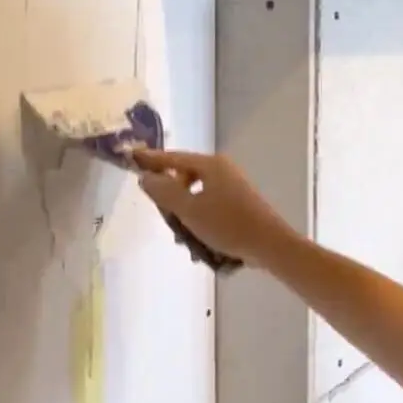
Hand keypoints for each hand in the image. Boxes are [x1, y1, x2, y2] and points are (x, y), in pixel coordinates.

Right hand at [133, 149, 294, 268]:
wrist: (269, 244)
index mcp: (210, 165)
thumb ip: (164, 192)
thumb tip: (146, 177)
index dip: (151, 160)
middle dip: (172, 200)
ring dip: (187, 216)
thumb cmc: (227, 224)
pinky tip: (201, 244)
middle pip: (185, 178)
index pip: (173, 158)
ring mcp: (232, 186)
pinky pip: (210, 207)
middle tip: (167, 218)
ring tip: (186, 240)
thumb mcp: (189, 209)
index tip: (132, 157)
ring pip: (197, 196)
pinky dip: (201, 221)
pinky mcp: (239, 203)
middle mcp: (222, 170)